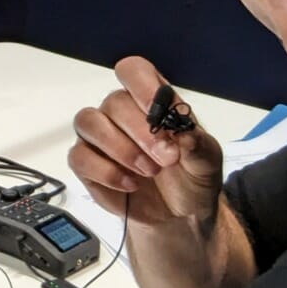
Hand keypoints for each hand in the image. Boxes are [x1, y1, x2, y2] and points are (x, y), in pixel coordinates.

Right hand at [68, 56, 224, 232]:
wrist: (180, 216)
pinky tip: (130, 185)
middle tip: (167, 159)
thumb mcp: (207, 162)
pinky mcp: (86, 162)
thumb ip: (197, 144)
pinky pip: (79, 156)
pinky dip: (106, 172)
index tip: (157, 112)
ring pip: (88, 122)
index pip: (134, 71)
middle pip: (114, 102)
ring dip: (120, 149)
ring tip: (149, 172)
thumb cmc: (192, 178)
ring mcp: (99, 136)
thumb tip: (185, 133)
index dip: (142, 85)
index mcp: (150, 100)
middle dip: (142, 132)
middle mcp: (120, 112)